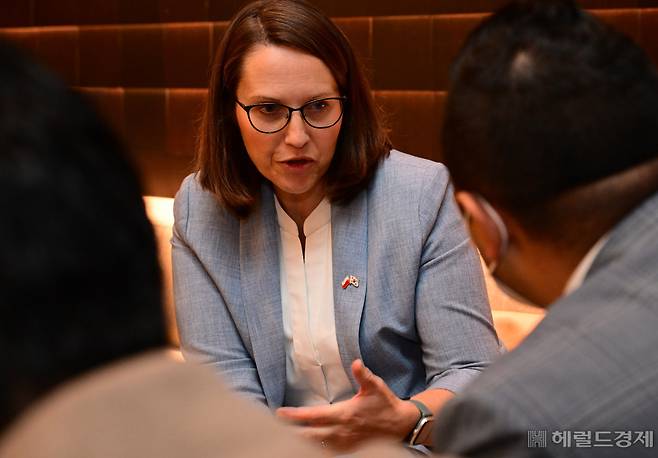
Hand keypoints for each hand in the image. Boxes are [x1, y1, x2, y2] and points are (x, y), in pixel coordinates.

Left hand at [276, 359, 417, 452]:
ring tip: (284, 437)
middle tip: (274, 428)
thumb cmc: (386, 403)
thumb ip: (364, 375)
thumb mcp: (376, 386)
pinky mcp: (349, 450)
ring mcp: (345, 443)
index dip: (296, 416)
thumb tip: (356, 363)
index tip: (280, 413)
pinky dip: (314, 449)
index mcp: (345, 414)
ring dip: (301, 442)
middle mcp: (342, 431)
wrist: (401, 425)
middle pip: (310, 435)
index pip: (314, 416)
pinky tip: (305, 446)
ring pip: (317, 446)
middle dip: (292, 432)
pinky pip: (327, 452)